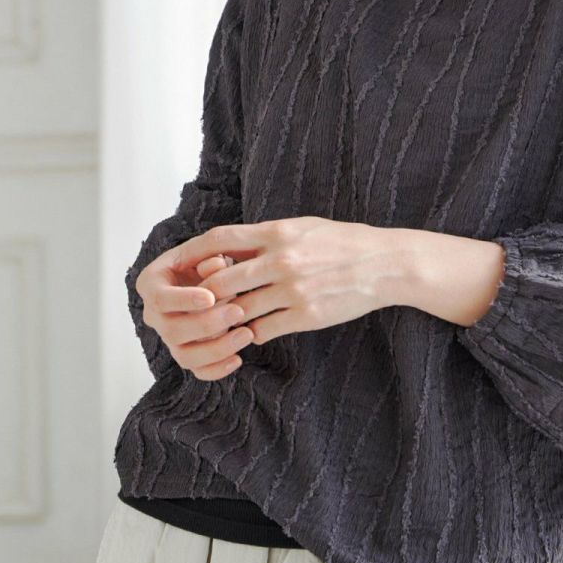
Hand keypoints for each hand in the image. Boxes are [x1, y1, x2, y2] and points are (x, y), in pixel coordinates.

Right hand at [134, 249, 254, 380]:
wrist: (210, 278)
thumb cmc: (205, 261)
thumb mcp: (206, 251)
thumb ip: (209, 256)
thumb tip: (216, 266)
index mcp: (151, 285)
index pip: (160, 299)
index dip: (184, 300)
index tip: (211, 297)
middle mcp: (155, 315)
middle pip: (172, 331)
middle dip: (207, 324)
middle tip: (238, 312)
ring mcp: (169, 338)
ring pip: (184, 356)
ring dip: (216, 349)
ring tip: (246, 334)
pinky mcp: (186, 354)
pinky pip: (197, 370)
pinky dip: (217, 369)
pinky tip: (238, 358)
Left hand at [184, 215, 392, 347]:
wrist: (384, 264)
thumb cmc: (342, 243)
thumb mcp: (302, 228)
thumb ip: (267, 238)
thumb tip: (229, 247)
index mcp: (277, 233)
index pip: (220, 239)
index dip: (193, 252)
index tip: (178, 262)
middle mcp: (281, 260)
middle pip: (222, 280)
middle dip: (205, 294)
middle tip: (197, 302)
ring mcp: (293, 290)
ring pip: (240, 309)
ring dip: (226, 318)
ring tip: (222, 322)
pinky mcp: (306, 316)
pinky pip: (264, 330)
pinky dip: (252, 334)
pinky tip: (251, 334)